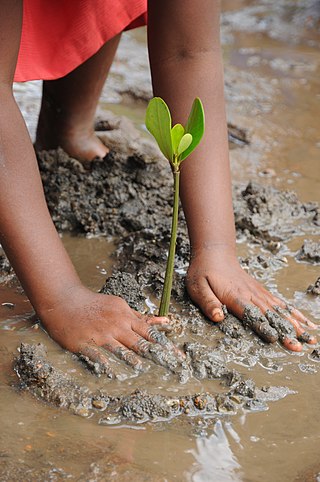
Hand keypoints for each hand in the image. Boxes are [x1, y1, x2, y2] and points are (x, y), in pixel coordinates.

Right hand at [38, 285, 173, 372]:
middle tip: (172, 367)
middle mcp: (116, 325)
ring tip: (142, 369)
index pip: (150, 332)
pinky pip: (96, 354)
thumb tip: (166, 322)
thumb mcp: (121, 307)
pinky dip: (104, 363)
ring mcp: (101, 334)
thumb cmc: (97, 306)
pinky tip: (111, 372)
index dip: (166, 345)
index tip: (179, 357)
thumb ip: (143, 318)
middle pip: (140, 342)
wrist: (66, 301)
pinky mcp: (85, 343)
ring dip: (131, 358)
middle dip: (157, 355)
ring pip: (119, 348)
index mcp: (126, 317)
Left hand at [186, 250, 316, 351]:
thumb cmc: (203, 273)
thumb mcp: (197, 288)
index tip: (274, 338)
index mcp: (234, 296)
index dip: (262, 326)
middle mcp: (250, 294)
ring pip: (279, 309)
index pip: (250, 313)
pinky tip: (305, 322)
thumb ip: (208, 303)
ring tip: (309, 337)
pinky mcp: (261, 291)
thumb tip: (218, 318)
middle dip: (285, 331)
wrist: (214, 254)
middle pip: (270, 314)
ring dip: (295, 324)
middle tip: (298, 346)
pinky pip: (280, 303)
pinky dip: (294, 313)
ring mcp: (258, 292)